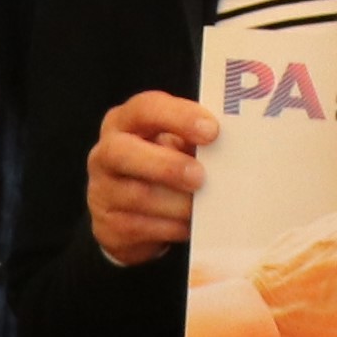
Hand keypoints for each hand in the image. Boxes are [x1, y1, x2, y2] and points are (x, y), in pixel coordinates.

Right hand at [88, 91, 215, 264]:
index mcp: (126, 122)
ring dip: (177, 203)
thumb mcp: (174, 146)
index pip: (145, 108)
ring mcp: (102, 190)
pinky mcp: (107, 226)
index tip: (212, 130)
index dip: (178, 117)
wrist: (129, 215)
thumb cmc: (161, 167)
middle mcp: (105, 152)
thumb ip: (194, 140)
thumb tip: (234, 143)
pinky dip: (171, 227)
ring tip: (204, 205)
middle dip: (167, 165)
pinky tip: (189, 224)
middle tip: (200, 176)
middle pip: (124, 152)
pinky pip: (140, 227)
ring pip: (137, 196)